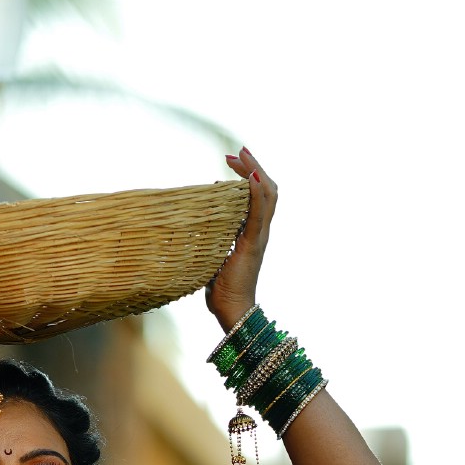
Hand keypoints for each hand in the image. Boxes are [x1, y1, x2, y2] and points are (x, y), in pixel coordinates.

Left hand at [206, 149, 276, 333]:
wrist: (233, 312)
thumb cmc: (222, 290)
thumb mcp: (214, 257)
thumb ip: (212, 240)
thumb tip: (196, 227)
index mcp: (253, 234)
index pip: (260, 197)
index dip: (250, 175)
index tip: (231, 162)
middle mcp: (261, 232)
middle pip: (268, 190)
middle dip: (253, 167)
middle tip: (236, 153)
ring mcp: (258, 238)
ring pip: (268, 196)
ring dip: (255, 172)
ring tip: (242, 156)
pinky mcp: (251, 245)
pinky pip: (258, 215)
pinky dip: (256, 194)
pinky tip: (250, 178)